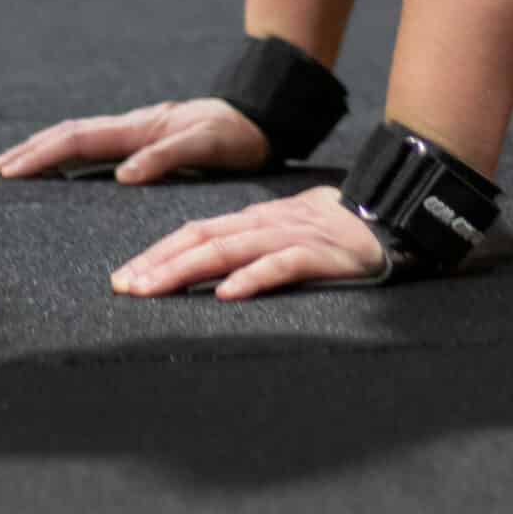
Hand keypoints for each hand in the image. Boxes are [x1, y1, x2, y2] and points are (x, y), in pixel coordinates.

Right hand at [0, 97, 271, 183]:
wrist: (259, 116)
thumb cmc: (236, 135)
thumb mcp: (206, 147)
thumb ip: (166, 159)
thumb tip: (122, 177)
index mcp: (140, 129)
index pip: (78, 139)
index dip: (42, 155)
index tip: (10, 170)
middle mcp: (132, 126)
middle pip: (70, 133)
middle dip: (32, 150)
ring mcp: (137, 130)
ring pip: (81, 136)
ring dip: (46, 148)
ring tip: (17, 164)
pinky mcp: (145, 138)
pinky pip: (97, 143)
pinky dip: (70, 152)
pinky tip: (64, 165)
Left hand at [111, 183, 386, 299]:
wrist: (389, 219)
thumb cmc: (331, 234)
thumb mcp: (281, 234)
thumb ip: (248, 246)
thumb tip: (206, 270)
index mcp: (252, 221)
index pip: (194, 233)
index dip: (157, 253)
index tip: (123, 278)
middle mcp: (264, 224)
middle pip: (202, 239)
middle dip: (159, 263)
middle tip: (125, 287)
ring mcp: (290, 237)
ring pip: (229, 250)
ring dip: (188, 270)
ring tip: (156, 289)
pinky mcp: (319, 255)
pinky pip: (281, 265)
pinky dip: (252, 278)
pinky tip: (227, 294)